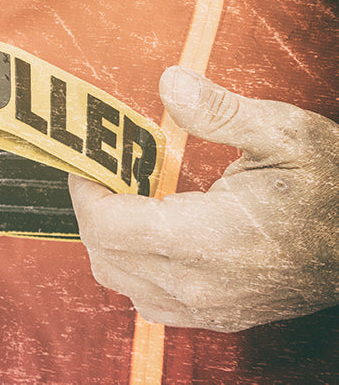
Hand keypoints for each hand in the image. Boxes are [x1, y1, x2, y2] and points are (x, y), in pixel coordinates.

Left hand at [70, 66, 338, 331]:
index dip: (86, 193)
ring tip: (127, 202)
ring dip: (109, 243)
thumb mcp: (284, 133)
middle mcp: (200, 283)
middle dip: (93, 212)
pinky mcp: (218, 316)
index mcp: (209, 238)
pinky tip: (151, 237)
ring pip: (121, 283)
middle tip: (106, 176)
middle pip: (104, 257)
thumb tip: (169, 84)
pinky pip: (149, 301)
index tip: (90, 165)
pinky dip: (133, 270)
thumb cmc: (335, 187)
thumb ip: (219, 111)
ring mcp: (209, 307)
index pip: (108, 228)